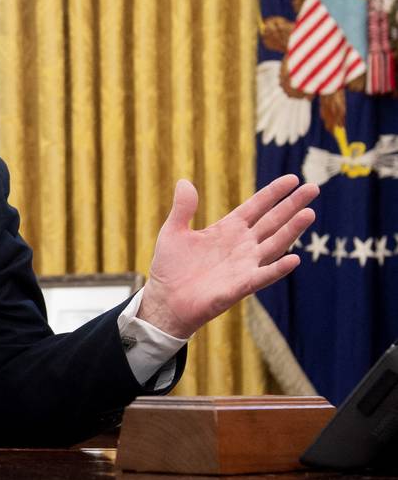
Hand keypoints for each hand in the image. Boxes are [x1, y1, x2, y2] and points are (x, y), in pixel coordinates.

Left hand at [139, 174, 317, 338]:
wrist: (165, 301)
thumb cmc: (170, 267)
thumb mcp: (173, 232)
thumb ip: (183, 208)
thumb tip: (184, 182)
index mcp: (227, 230)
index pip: (256, 207)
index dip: (273, 193)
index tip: (292, 179)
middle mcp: (241, 245)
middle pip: (272, 221)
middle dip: (292, 205)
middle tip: (313, 188)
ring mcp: (244, 265)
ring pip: (274, 244)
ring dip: (291, 230)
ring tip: (309, 213)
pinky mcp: (240, 286)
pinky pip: (263, 276)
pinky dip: (278, 269)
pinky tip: (294, 259)